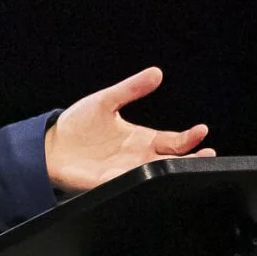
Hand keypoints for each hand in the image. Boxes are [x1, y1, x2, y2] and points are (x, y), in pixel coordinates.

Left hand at [45, 66, 212, 195]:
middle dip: (192, 158)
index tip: (201, 130)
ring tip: (190, 164)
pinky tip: (149, 173)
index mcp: (140, 138)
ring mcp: (124, 171)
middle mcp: (137, 157)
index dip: (189, 137)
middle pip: (172, 160)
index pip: (173, 140)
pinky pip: (128, 183)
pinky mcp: (108, 182)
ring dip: (172, 170)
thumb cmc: (76, 125)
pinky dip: (139, 179)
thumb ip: (131, 89)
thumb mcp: (106, 101)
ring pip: (156, 173)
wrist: (49, 145)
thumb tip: (156, 73)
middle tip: (208, 153)